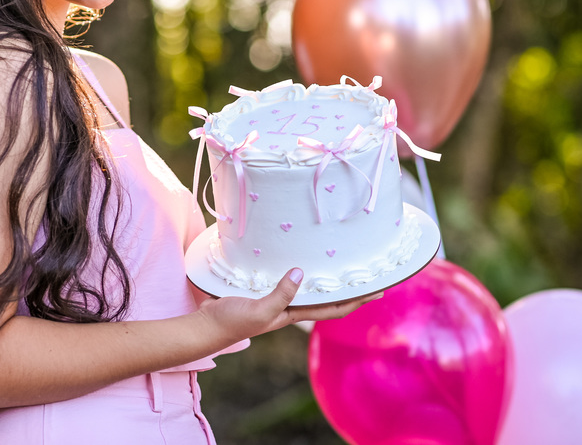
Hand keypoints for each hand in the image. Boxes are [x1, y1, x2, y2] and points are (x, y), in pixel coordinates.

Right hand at [195, 268, 382, 346]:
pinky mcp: (261, 287)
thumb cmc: (231, 322)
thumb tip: (302, 273)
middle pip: (326, 295)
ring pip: (309, 285)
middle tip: (369, 270)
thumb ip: (280, 295)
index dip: (356, 300)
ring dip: (326, 276)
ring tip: (340, 260)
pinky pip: (288, 276)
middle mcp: (289, 305)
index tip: (378, 290)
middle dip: (348, 286)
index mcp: (292, 314)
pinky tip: (299, 256)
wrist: (204, 325)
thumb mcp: (258, 310)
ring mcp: (276, 296)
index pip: (333, 307)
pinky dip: (299, 268)